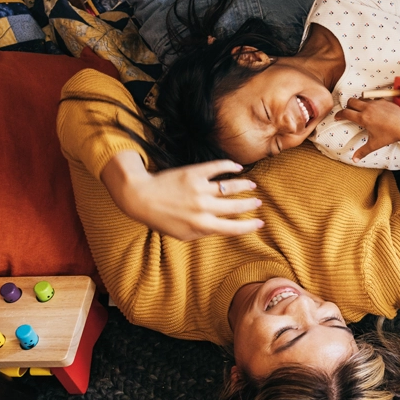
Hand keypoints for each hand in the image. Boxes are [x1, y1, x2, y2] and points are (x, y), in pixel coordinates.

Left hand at [102, 152, 263, 240]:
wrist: (140, 197)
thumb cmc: (161, 218)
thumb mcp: (182, 234)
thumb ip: (203, 232)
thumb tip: (222, 228)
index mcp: (202, 225)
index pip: (233, 228)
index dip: (249, 226)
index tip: (260, 223)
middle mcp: (203, 207)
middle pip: (235, 206)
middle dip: (250, 204)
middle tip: (258, 202)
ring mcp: (199, 189)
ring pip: (230, 186)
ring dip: (244, 185)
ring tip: (252, 185)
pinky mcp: (194, 173)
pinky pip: (217, 167)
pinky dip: (230, 166)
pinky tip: (237, 167)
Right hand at [335, 98, 399, 160]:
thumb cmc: (390, 135)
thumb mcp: (375, 144)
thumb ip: (363, 151)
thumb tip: (354, 160)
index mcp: (363, 118)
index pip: (346, 113)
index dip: (339, 114)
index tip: (337, 117)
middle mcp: (367, 108)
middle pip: (351, 101)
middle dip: (347, 106)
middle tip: (348, 112)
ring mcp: (375, 102)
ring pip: (361, 98)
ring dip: (358, 103)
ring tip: (360, 111)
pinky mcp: (383, 100)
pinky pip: (372, 99)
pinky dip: (370, 103)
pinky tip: (374, 110)